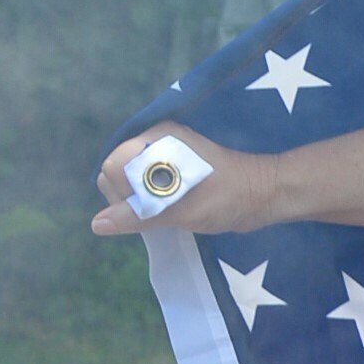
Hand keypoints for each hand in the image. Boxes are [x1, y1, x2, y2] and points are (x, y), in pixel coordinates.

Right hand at [90, 128, 273, 241]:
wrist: (266, 194)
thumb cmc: (229, 199)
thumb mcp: (184, 211)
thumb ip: (139, 216)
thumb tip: (97, 224)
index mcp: (157, 138)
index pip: (113, 165)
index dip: (124, 192)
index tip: (151, 208)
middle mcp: (154, 141)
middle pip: (114, 172)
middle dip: (128, 197)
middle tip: (161, 212)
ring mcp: (160, 155)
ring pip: (125, 181)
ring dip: (138, 202)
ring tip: (169, 211)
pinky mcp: (168, 169)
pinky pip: (141, 185)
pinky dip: (147, 201)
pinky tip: (167, 210)